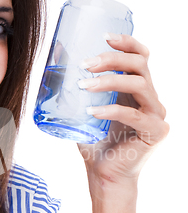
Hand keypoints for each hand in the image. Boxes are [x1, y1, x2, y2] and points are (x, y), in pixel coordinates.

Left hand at [77, 34, 168, 212]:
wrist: (103, 175)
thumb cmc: (95, 142)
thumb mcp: (85, 107)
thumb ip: (78, 86)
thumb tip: (55, 57)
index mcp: (137, 89)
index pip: (141, 57)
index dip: (127, 42)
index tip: (104, 37)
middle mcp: (151, 98)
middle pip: (140, 65)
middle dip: (112, 59)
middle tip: (86, 64)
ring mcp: (156, 115)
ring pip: (140, 85)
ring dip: (109, 80)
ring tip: (83, 85)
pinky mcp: (154, 131)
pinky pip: (134, 114)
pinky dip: (111, 109)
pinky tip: (92, 111)